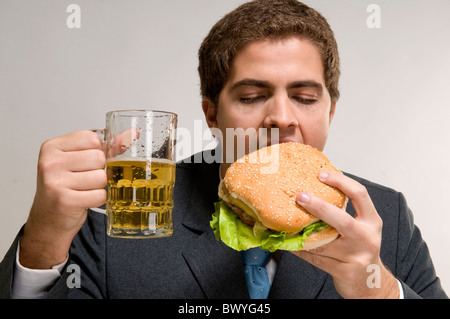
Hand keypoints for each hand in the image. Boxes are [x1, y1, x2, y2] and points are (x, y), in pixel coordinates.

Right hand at [20, 130, 106, 268]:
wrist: (48, 218)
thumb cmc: (65, 186)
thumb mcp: (78, 160)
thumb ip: (105, 146)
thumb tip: (131, 134)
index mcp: (52, 147)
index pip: (92, 138)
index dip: (97, 151)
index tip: (86, 162)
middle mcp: (50, 162)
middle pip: (99, 157)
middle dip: (99, 170)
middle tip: (85, 178)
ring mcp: (56, 182)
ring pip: (101, 177)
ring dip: (99, 186)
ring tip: (84, 189)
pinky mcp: (65, 201)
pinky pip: (100, 195)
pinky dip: (98, 199)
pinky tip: (85, 199)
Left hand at [292, 172, 398, 298]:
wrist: (371, 283)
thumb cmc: (360, 250)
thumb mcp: (361, 228)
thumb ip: (344, 212)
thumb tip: (314, 192)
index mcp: (371, 221)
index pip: (360, 194)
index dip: (340, 182)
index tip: (322, 175)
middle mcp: (366, 238)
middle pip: (342, 220)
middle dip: (319, 207)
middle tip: (301, 196)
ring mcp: (356, 257)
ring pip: (323, 242)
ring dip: (303, 233)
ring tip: (287, 222)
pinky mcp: (344, 272)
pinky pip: (316, 258)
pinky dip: (300, 249)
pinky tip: (290, 243)